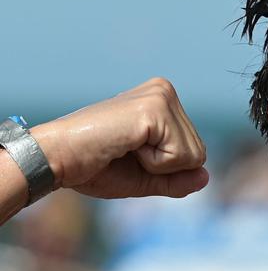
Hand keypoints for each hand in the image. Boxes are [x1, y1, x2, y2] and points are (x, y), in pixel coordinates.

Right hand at [30, 78, 208, 199]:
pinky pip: (178, 157)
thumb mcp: (146, 178)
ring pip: (193, 156)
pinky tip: (126, 146)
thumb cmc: (95, 166)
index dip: (165, 168)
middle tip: (127, 152)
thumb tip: (207, 177)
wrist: (57, 160)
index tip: (130, 154)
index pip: (195, 152)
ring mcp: (161, 96)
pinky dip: (153, 164)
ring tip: (125, 148)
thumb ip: (177, 179)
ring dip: (158, 165)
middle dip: (165, 167)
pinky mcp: (155, 109)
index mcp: (163, 101)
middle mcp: (165, 91)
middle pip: (199, 153)